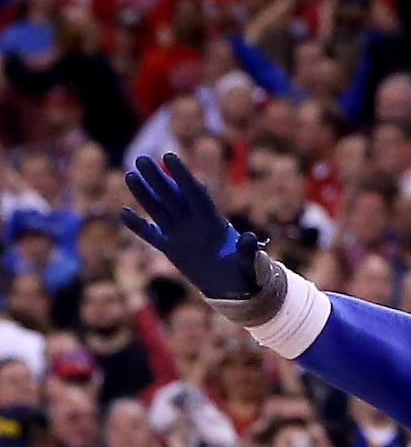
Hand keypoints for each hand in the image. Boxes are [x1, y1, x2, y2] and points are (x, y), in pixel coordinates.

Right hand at [120, 153, 264, 303]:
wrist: (235, 289)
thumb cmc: (247, 274)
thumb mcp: (250, 265)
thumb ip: (248, 252)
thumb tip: (249, 237)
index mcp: (214, 222)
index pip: (196, 194)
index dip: (182, 176)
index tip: (169, 157)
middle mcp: (195, 224)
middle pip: (173, 196)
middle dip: (158, 179)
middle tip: (142, 159)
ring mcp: (182, 235)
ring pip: (159, 210)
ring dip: (145, 194)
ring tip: (130, 175)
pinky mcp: (172, 249)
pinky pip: (152, 235)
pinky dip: (139, 226)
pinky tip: (123, 212)